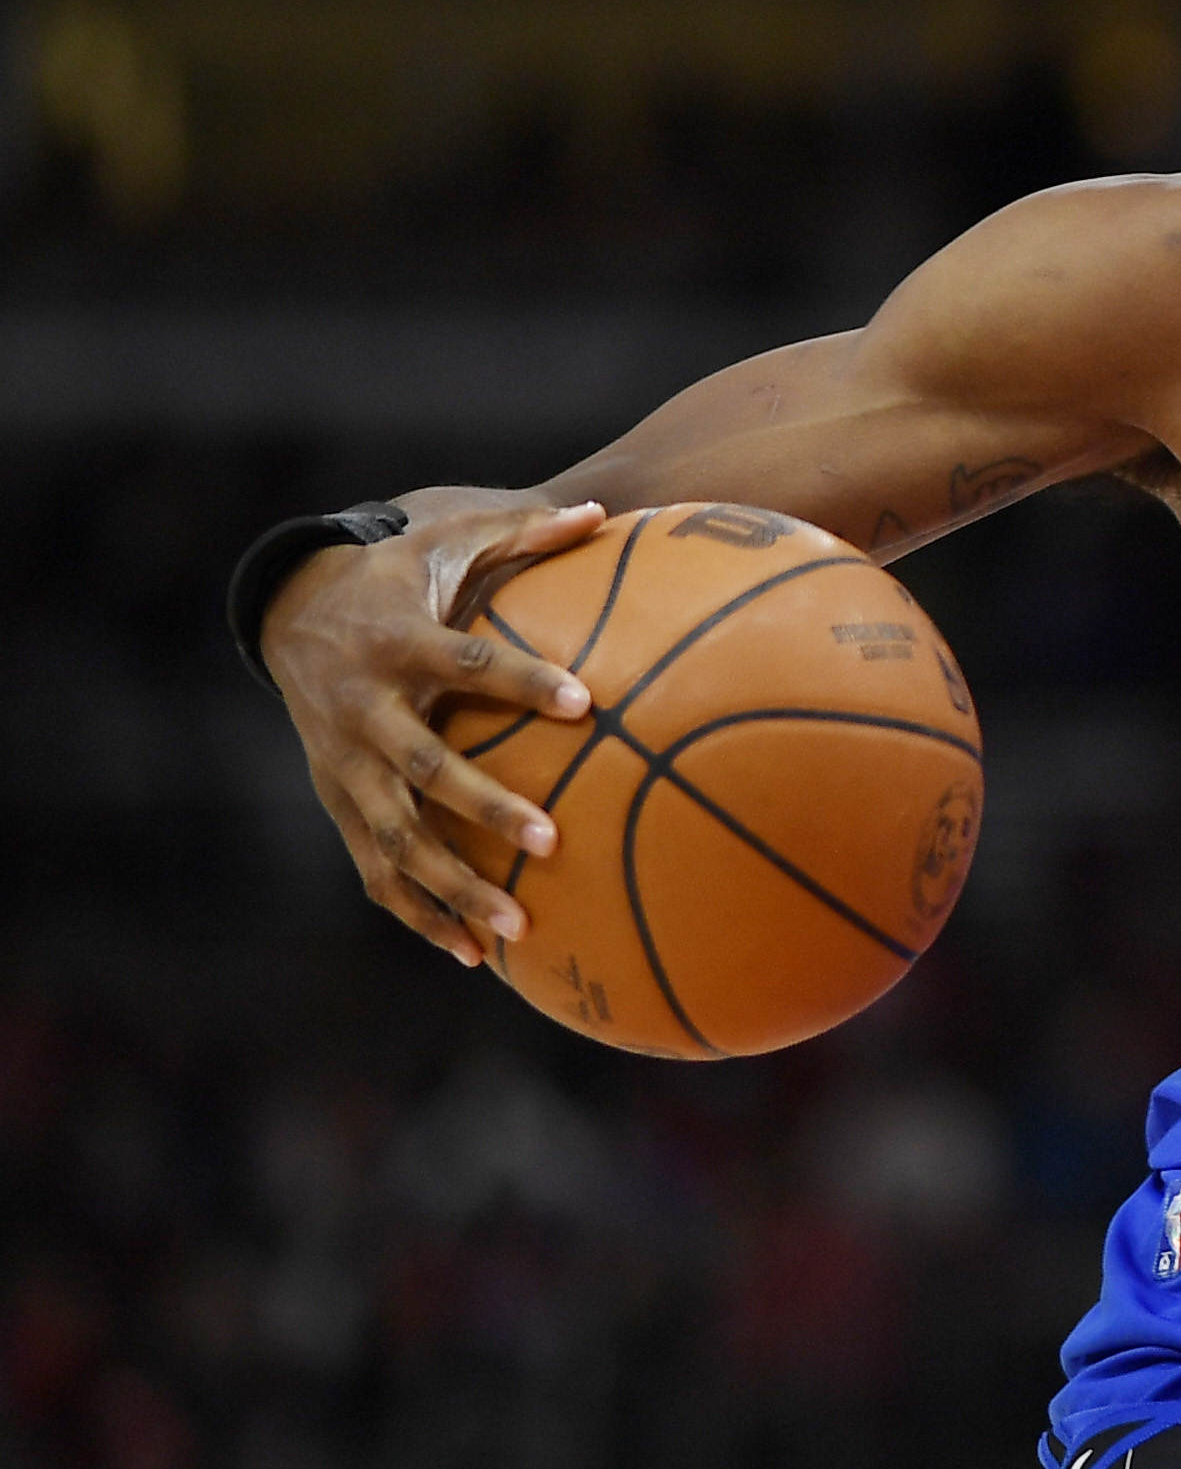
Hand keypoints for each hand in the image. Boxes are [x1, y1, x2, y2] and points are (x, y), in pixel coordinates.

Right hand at [264, 500, 603, 964]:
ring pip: (394, 837)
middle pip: (424, 767)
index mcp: (398, 640)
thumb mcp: (448, 536)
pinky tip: (473, 955)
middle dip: (484, 806)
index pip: (469, 662)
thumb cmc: (398, 571)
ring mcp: (343, 764)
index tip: (585, 702)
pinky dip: (418, 915)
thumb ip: (523, 531)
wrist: (291, 608)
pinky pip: (375, 870)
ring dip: (452, 886)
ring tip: (519, 930)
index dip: (524, 681)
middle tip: (552, 840)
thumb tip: (602, 513)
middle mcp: (364, 709)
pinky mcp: (337, 802)